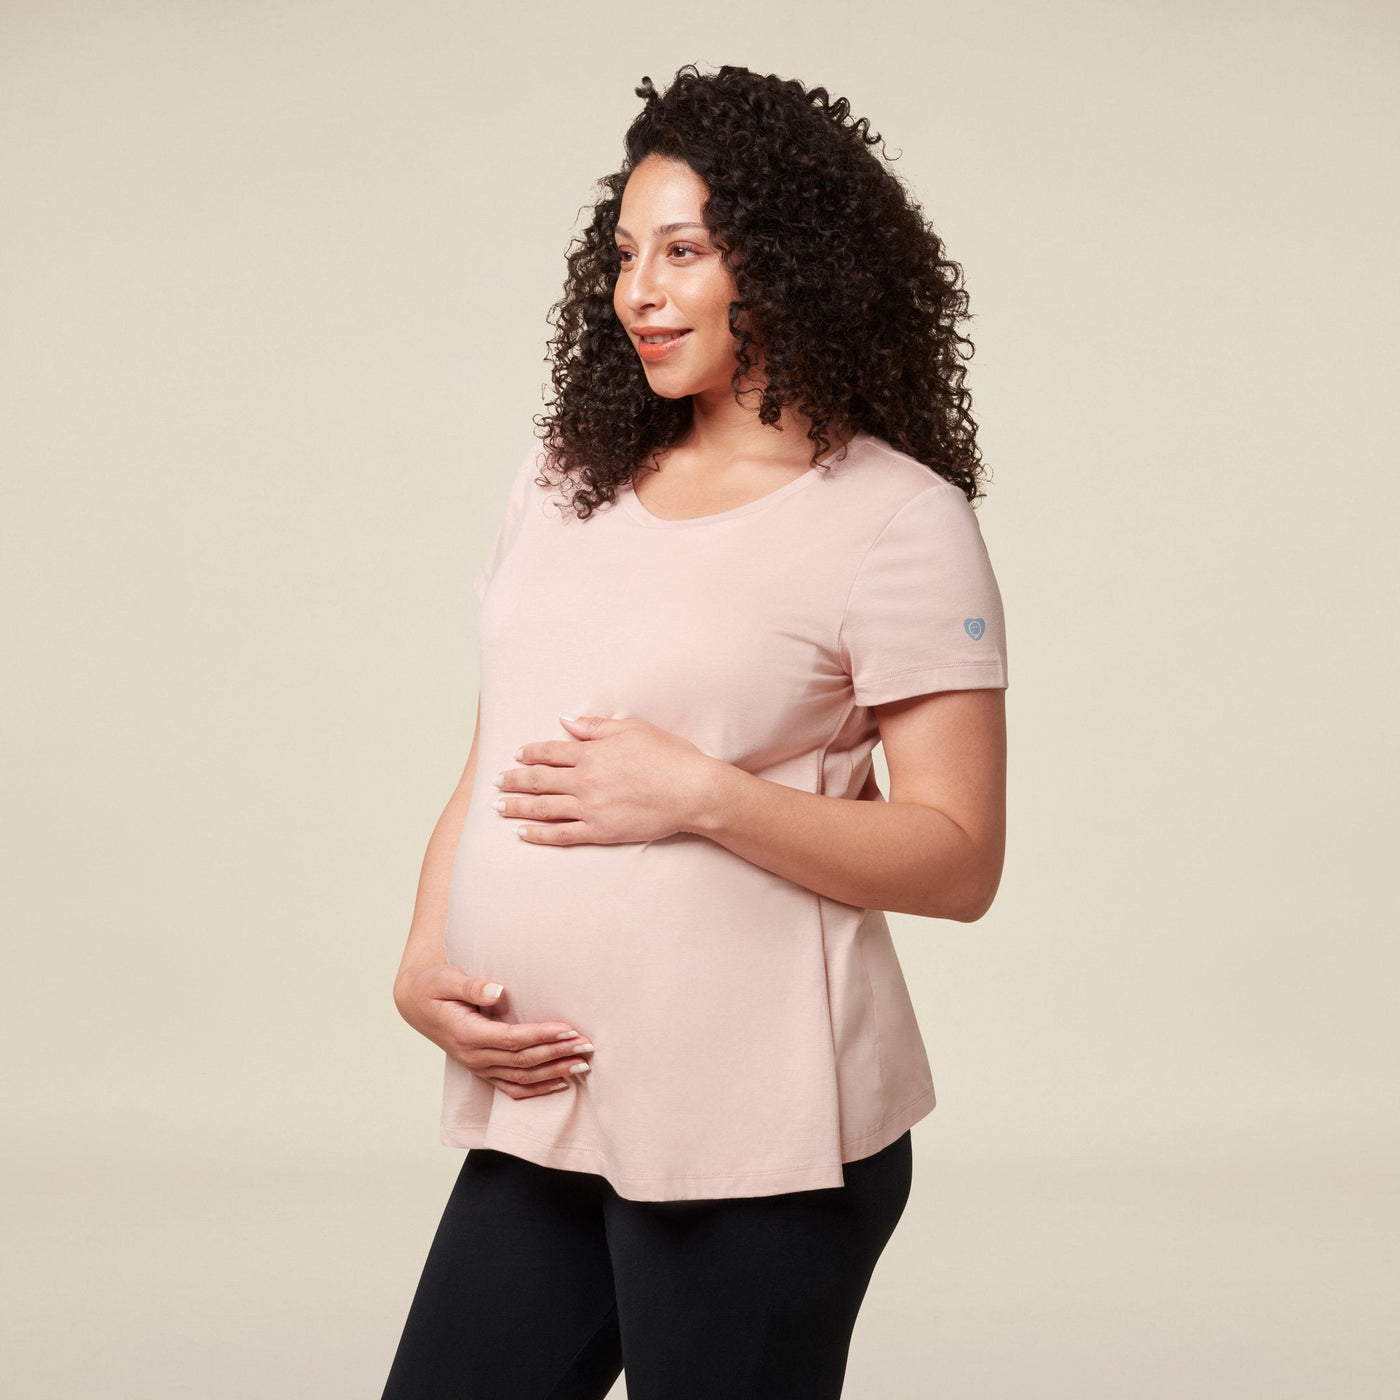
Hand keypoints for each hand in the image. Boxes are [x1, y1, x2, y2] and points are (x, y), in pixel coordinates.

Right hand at [393, 965, 593, 1098]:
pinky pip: (513, 1088)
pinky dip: (538, 1089)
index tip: (568, 1028)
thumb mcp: (445, 979)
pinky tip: (561, 1082)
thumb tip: (498, 991)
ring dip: (554, 1072)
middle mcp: (474, 1056)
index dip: (541, 1036)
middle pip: (523, 1061)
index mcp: (467, 1034)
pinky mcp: (484, 1070)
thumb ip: (471, 986)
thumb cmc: (433, 986)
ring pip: (522, 1078)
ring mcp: (479, 1067)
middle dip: (557, 1054)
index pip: (512, 1039)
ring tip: (583, 1064)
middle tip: (587, 1044)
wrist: (417, 1004)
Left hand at [494, 713, 718, 844]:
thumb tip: (565, 720)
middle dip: (513, 780)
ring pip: (543, 808)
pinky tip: (523, 833)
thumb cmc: (669, 756)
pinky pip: (561, 834)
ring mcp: (590, 808)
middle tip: (495, 783)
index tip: (516, 755)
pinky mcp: (600, 831)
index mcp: (591, 753)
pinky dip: (539, 834)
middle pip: (538, 780)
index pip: (550, 752)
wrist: (692, 791)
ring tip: (498, 807)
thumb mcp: (632, 729)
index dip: (529, 753)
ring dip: (516, 806)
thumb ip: (595, 726)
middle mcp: (585, 780)